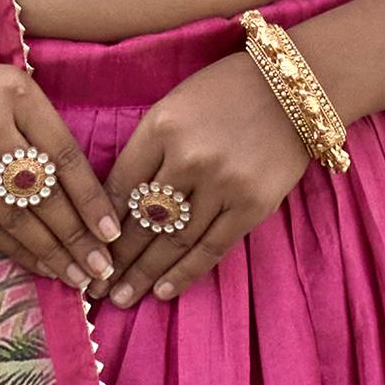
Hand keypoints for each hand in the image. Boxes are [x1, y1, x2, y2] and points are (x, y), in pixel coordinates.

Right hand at [0, 38, 119, 294]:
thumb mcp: (1, 85)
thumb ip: (36, 125)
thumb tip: (81, 192)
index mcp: (15, 91)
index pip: (65, 156)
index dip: (92, 200)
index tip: (112, 233)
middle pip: (44, 193)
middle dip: (77, 238)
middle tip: (102, 270)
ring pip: (15, 216)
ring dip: (49, 252)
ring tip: (75, 276)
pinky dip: (15, 248)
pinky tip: (37, 264)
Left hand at [101, 50, 312, 304]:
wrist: (297, 87)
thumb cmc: (227, 92)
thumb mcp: (174, 105)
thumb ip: (147, 149)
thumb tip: (114, 203)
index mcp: (161, 127)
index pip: (120, 187)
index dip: (100, 225)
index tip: (87, 249)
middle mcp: (189, 158)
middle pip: (142, 220)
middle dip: (115, 258)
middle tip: (94, 289)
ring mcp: (223, 183)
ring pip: (173, 240)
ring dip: (144, 273)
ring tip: (122, 298)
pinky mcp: (253, 204)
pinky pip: (212, 247)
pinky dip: (186, 272)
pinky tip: (163, 292)